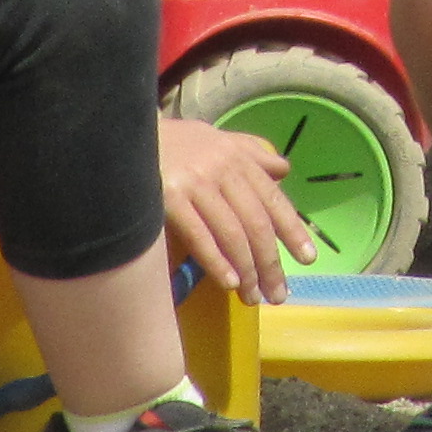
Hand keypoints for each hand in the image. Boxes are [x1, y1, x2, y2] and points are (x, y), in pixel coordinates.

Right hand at [155, 114, 311, 299]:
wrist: (123, 134)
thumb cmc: (174, 141)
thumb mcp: (216, 138)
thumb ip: (251, 153)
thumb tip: (284, 170)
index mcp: (238, 157)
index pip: (273, 199)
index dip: (293, 231)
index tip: (308, 259)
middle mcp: (222, 169)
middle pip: (256, 223)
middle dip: (270, 263)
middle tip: (277, 293)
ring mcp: (196, 183)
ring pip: (232, 234)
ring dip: (246, 270)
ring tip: (252, 297)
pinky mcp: (169, 197)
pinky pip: (199, 236)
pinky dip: (216, 262)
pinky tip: (228, 283)